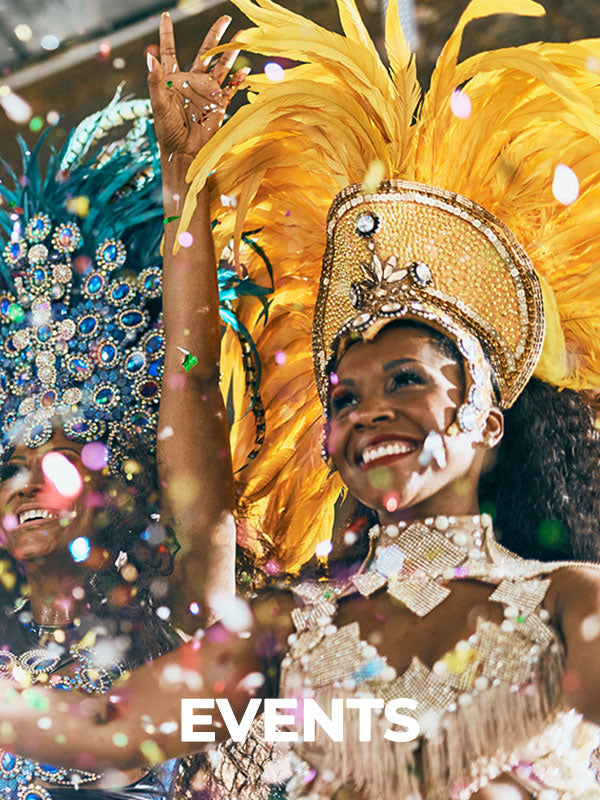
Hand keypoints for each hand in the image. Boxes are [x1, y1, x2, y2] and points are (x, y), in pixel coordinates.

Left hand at [147, 12, 248, 157]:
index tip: (165, 16)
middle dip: (215, 35)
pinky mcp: (219, 105)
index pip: (170, 51)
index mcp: (173, 79)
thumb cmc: (167, 132)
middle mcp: (192, 81)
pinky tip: (244, 69)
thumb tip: (150, 57)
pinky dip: (238, 79)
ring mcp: (207, 92)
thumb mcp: (158, 105)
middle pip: (205, 52)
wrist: (183, 153)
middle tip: (225, 18)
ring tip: (241, 36)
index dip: (167, 34)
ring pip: (221, 66)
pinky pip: (231, 89)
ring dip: (231, 52)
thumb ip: (155, 81)